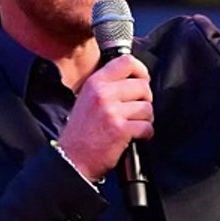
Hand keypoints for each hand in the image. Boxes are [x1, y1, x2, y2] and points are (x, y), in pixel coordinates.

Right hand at [58, 55, 153, 180]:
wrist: (72, 159)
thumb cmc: (81, 132)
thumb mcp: (87, 98)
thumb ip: (107, 85)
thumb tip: (135, 79)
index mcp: (95, 82)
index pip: (127, 62)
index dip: (141, 71)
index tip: (142, 81)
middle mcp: (103, 93)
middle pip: (143, 86)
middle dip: (145, 100)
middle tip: (135, 110)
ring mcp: (112, 111)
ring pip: (147, 107)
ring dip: (145, 119)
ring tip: (133, 125)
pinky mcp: (120, 129)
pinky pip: (147, 126)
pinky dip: (145, 134)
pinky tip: (134, 136)